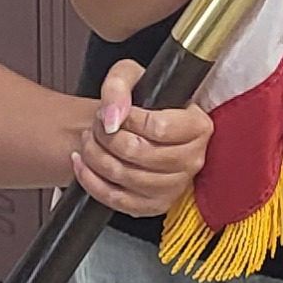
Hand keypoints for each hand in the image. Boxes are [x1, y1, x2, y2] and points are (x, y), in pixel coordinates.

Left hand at [73, 59, 212, 215]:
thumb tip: (113, 116)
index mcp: (198, 126)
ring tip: (89, 140)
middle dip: (107, 137)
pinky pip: (117, 200)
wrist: (135, 130)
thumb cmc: (139, 104)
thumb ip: (118, 86)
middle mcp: (193, 159)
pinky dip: (92, 181)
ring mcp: (176, 186)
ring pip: (126, 176)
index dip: (129, 120)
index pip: (160, 128)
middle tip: (97, 125)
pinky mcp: (155, 205)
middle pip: (139, 152)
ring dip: (96, 156)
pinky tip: (83, 163)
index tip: (115, 112)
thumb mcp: (129, 77)